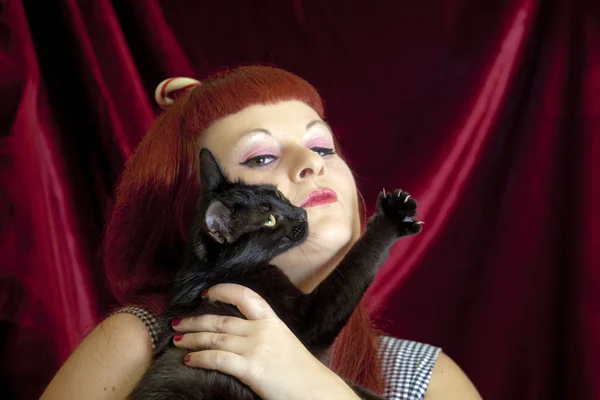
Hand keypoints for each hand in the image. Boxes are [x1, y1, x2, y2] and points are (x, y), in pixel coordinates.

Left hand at [171, 283, 359, 399]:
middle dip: (195, 320)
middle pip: (221, 319)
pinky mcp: (252, 368)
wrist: (318, 391)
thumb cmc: (302, 373)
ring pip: (215, 337)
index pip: (246, 296)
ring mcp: (256, 348)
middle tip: (177, 322)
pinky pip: (218, 359)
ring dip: (192, 339)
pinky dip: (200, 358)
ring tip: (176, 340)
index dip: (224, 291)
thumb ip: (265, 336)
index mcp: (272, 322)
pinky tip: (189, 360)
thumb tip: (240, 336)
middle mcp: (262, 330)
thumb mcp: (284, 344)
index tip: (206, 293)